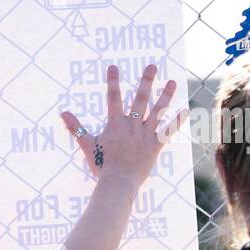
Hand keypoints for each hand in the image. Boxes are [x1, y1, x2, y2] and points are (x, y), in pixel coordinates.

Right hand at [60, 64, 186, 191]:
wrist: (118, 182)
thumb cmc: (101, 166)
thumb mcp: (87, 145)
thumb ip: (76, 128)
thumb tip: (62, 113)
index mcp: (115, 124)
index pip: (113, 98)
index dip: (112, 82)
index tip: (114, 66)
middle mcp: (131, 125)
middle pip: (140, 99)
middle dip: (146, 81)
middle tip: (153, 66)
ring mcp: (144, 135)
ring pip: (157, 111)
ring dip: (165, 96)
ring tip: (173, 82)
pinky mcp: (155, 146)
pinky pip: (168, 131)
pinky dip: (177, 122)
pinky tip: (186, 111)